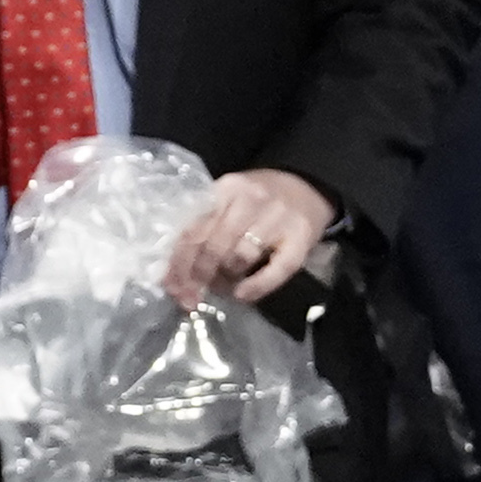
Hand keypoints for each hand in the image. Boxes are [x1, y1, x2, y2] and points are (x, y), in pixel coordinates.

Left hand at [163, 169, 333, 306]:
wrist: (308, 186)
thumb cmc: (258, 201)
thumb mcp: (228, 202)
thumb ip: (202, 228)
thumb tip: (173, 275)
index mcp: (226, 189)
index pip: (193, 230)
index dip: (178, 264)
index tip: (172, 288)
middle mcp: (250, 199)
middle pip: (213, 245)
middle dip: (199, 276)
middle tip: (193, 295)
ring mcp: (278, 217)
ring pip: (239, 257)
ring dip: (225, 280)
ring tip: (223, 287)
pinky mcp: (301, 237)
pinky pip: (275, 270)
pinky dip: (255, 286)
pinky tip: (242, 295)